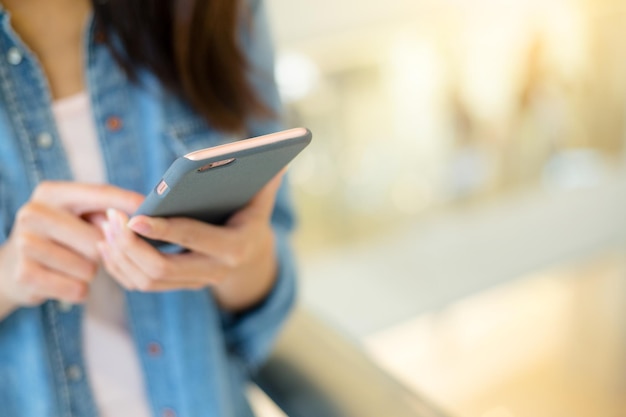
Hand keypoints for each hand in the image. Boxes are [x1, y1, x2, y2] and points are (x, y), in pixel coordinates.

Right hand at [0, 182, 143, 311]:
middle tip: (90, 250)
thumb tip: (145, 214)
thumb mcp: (77, 217)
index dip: (127, 202)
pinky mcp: (24, 274)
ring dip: (90, 272)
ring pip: (89, 267)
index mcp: (51, 193)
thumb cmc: (60, 237)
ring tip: (72, 264)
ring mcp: (25, 243)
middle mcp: (33, 213)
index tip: (151, 207)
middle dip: (103, 250)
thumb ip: (107, 213)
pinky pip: (77, 289)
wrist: (12, 267)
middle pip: (98, 238)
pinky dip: (78, 290)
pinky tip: (63, 280)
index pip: (99, 193)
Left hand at [97, 172, 284, 311]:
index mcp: (235, 248)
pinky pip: (142, 285)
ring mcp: (195, 284)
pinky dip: (121, 267)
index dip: (163, 230)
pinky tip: (109, 244)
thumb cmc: (251, 217)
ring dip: (120, 257)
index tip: (134, 218)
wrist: (252, 256)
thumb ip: (266, 181)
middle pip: (163, 270)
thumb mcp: (260, 199)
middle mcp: (214, 272)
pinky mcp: (179, 287)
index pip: (193, 240)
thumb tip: (277, 159)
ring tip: (106, 228)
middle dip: (131, 246)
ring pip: (147, 281)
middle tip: (112, 220)